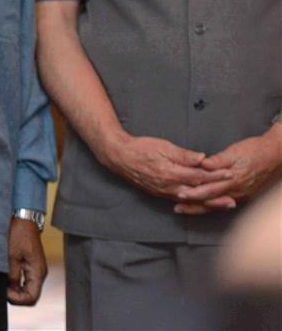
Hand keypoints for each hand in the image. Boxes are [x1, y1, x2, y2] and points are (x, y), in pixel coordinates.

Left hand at [6, 217, 45, 305]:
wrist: (24, 219)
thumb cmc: (19, 234)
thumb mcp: (12, 255)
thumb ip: (12, 275)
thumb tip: (9, 290)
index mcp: (38, 272)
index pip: (32, 298)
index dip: (17, 300)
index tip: (4, 293)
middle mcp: (40, 274)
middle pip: (30, 296)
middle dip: (16, 297)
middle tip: (2, 289)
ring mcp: (36, 270)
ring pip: (28, 290)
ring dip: (15, 290)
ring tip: (3, 284)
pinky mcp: (32, 266)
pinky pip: (26, 281)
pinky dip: (16, 283)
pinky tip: (6, 278)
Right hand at [103, 133, 230, 200]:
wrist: (119, 156)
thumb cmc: (140, 148)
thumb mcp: (162, 146)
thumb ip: (183, 154)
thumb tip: (202, 158)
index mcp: (171, 172)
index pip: (198, 176)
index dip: (215, 176)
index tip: (229, 174)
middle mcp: (169, 186)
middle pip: (197, 193)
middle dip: (216, 197)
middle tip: (233, 201)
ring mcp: (164, 192)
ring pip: (190, 200)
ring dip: (207, 204)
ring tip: (222, 206)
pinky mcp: (159, 193)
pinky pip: (180, 201)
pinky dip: (192, 204)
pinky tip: (200, 205)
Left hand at [174, 126, 281, 214]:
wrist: (275, 155)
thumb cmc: (254, 151)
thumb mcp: (235, 152)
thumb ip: (218, 160)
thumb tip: (203, 164)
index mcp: (233, 180)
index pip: (210, 190)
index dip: (194, 194)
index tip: (179, 195)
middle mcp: (237, 191)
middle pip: (212, 201)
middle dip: (193, 205)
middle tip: (177, 207)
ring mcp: (242, 195)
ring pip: (217, 204)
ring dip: (201, 208)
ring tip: (185, 209)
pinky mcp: (244, 195)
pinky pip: (225, 203)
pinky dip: (212, 205)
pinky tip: (204, 206)